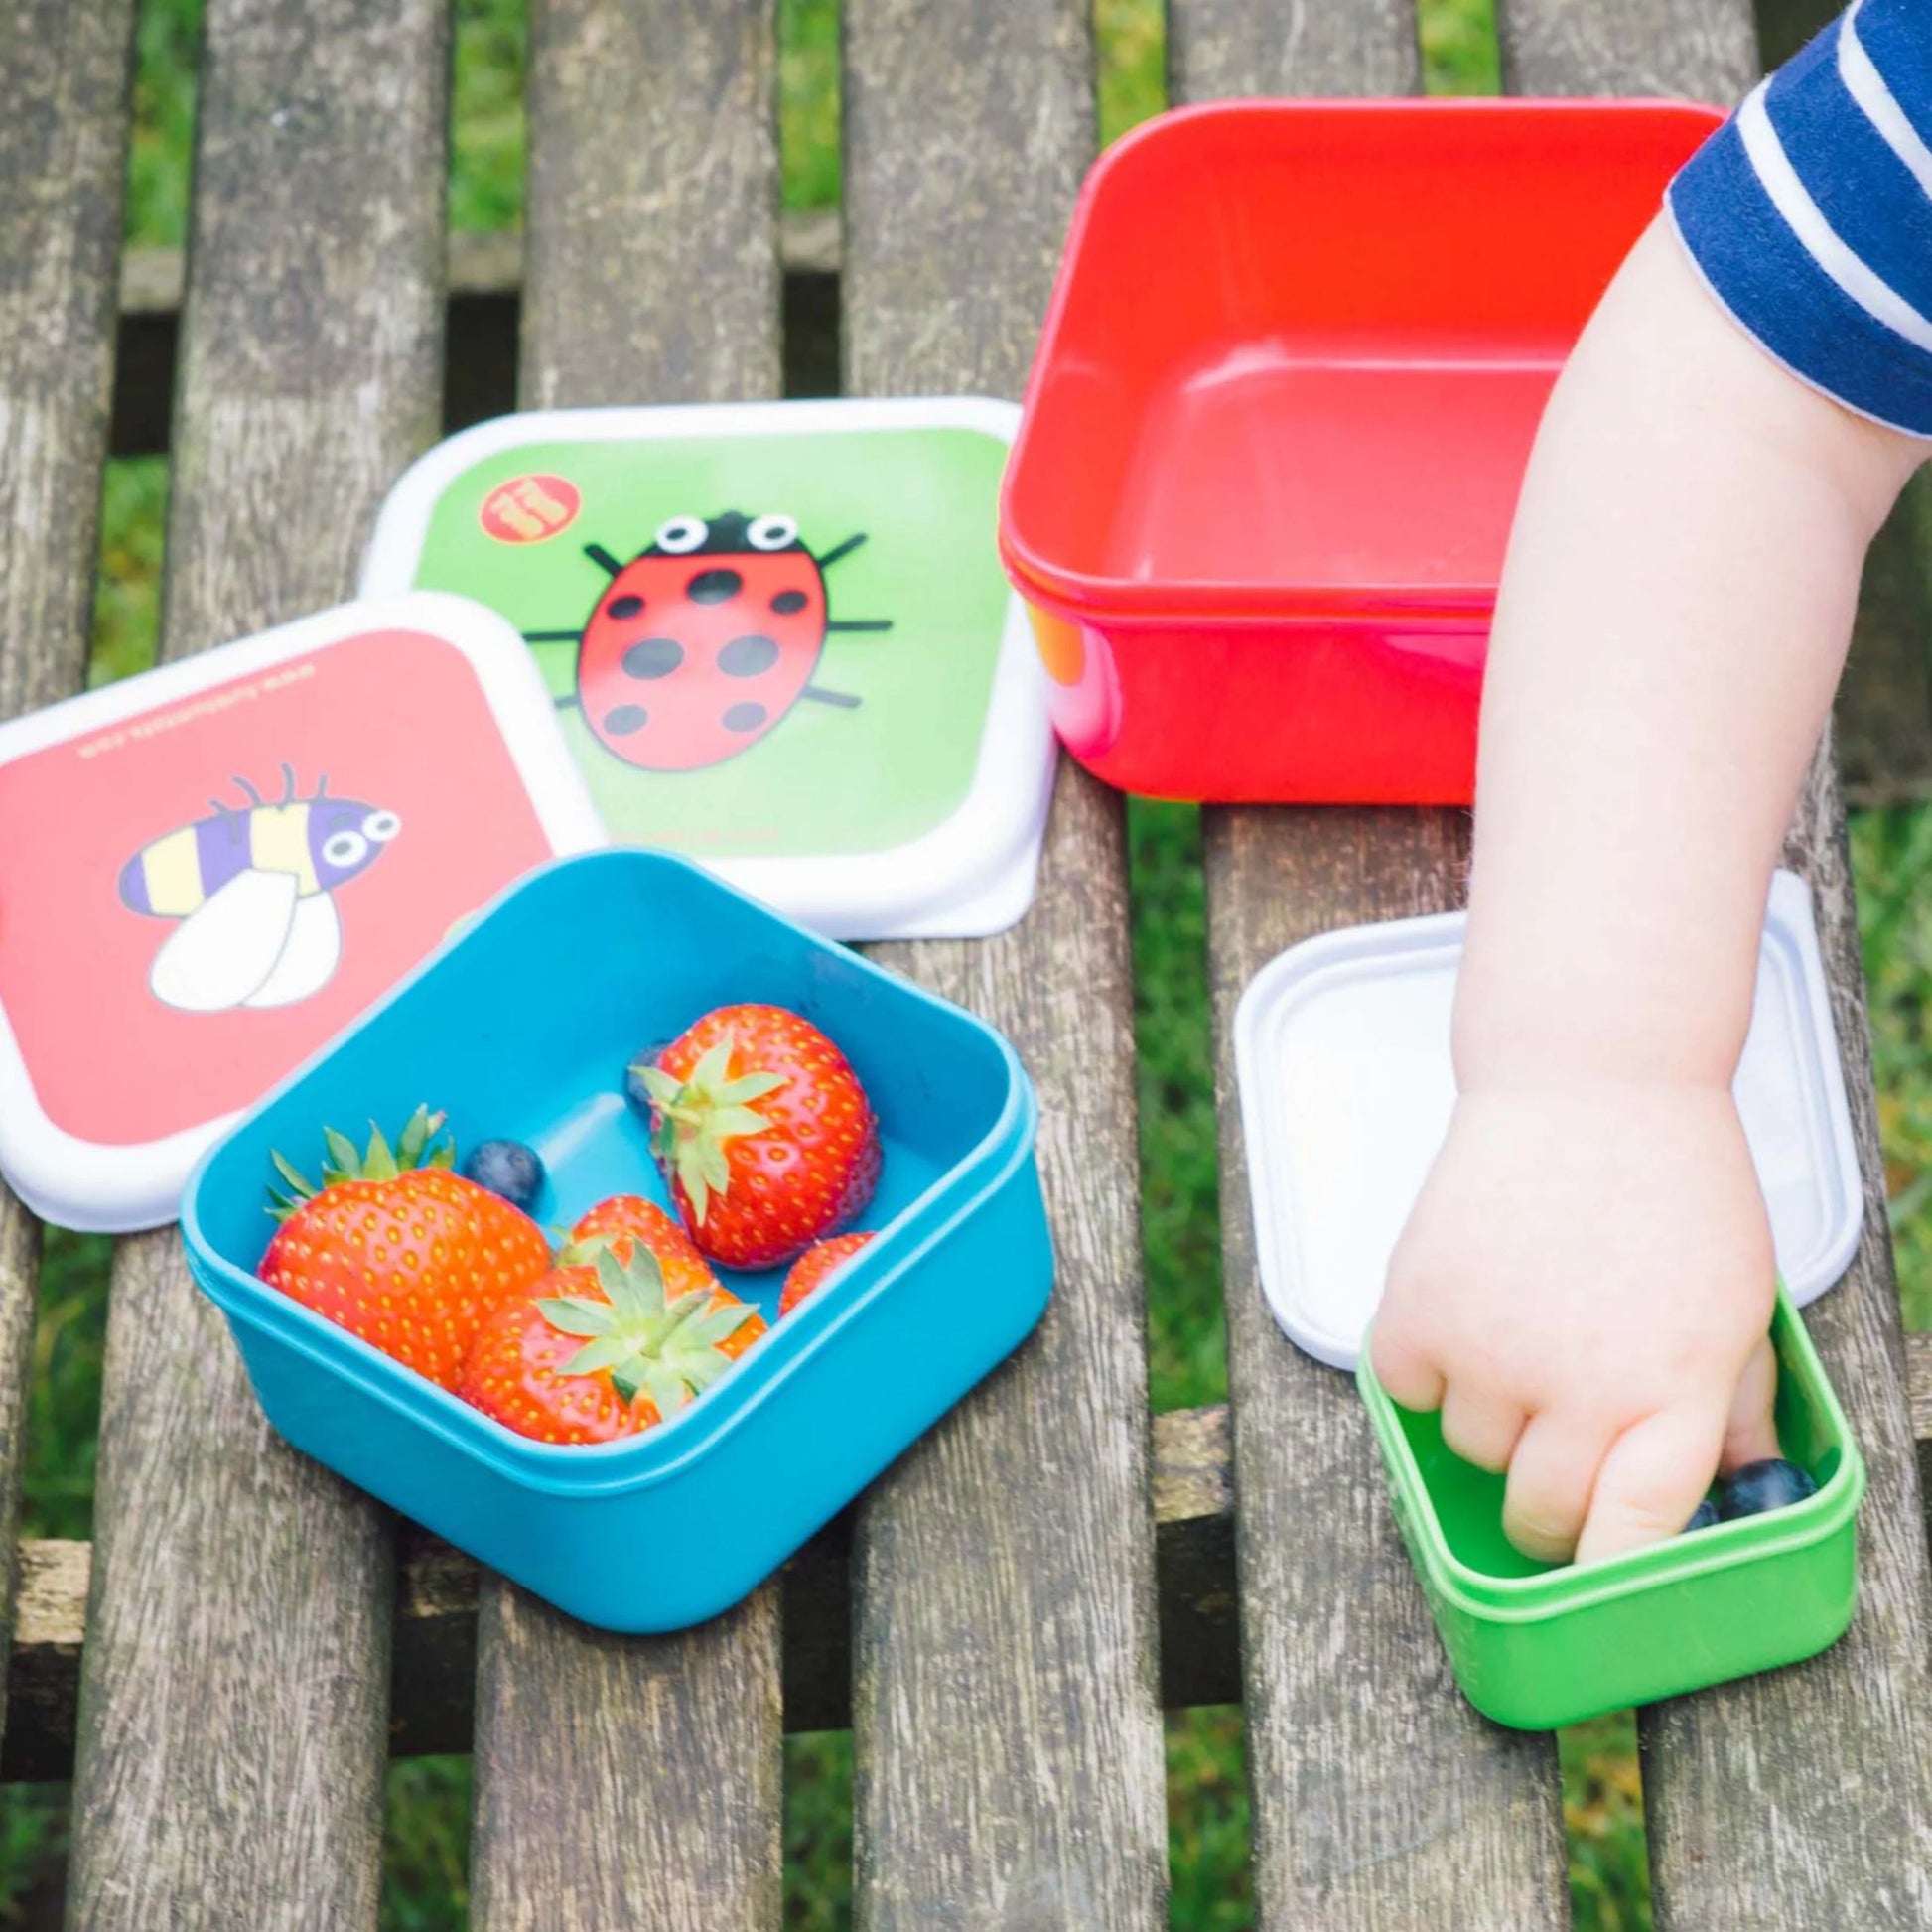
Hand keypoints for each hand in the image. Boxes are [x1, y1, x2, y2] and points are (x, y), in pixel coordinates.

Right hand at [1369, 1080, 1779, 1564]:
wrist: (1590, 1081)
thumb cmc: (1674, 1182)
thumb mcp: (1740, 1297)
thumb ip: (1731, 1400)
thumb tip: (1729, 1484)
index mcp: (1676, 1388)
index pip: (1635, 1532)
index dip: (1611, 1568)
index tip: (1597, 1572)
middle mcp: (1582, 1384)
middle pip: (1540, 1513)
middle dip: (1546, 1508)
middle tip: (1550, 1461)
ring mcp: (1492, 1349)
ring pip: (1469, 1449)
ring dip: (1487, 1418)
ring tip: (1514, 1341)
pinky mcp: (1418, 1307)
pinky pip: (1406, 1390)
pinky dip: (1426, 1369)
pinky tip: (1463, 1316)